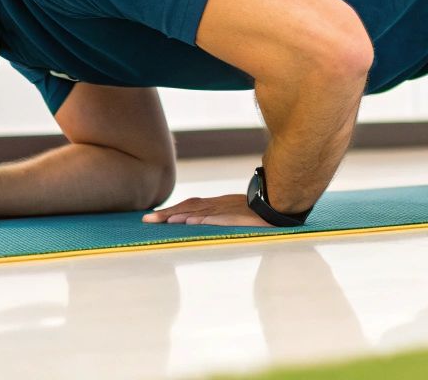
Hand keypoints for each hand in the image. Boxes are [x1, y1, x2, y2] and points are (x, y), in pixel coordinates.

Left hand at [142, 193, 273, 226]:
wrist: (280, 206)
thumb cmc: (259, 211)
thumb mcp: (235, 213)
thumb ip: (218, 216)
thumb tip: (196, 222)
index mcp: (217, 204)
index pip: (190, 205)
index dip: (171, 210)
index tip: (153, 217)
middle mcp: (219, 204)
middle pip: (188, 207)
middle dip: (166, 214)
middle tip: (146, 220)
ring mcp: (228, 209)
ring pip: (200, 211)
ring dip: (180, 216)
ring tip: (163, 221)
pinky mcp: (238, 217)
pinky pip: (218, 217)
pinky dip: (203, 220)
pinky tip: (191, 223)